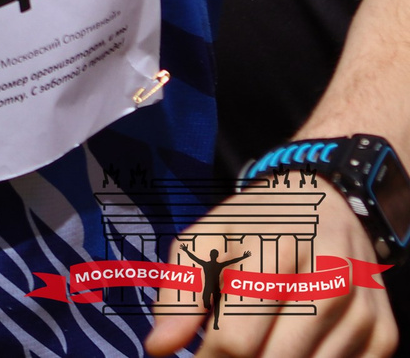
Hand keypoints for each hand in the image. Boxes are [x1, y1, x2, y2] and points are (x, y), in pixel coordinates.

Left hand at [145, 184, 393, 356]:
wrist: (331, 201)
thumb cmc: (257, 222)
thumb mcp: (206, 237)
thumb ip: (181, 291)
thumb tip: (158, 348)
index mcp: (277, 253)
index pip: (235, 340)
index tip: (196, 356)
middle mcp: (330, 283)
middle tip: (225, 347)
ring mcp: (362, 312)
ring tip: (258, 337)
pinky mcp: (384, 334)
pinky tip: (291, 341)